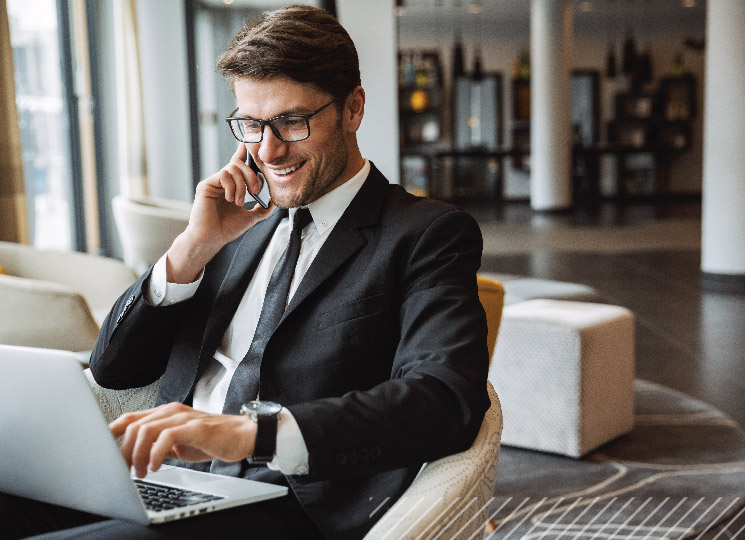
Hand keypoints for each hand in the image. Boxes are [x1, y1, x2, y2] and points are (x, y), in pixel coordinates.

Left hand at [110, 402, 256, 478]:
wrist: (243, 435)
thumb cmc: (211, 440)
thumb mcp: (178, 444)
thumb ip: (157, 445)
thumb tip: (132, 459)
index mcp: (165, 413)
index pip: (130, 418)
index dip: (111, 432)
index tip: (100, 452)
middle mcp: (171, 411)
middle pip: (133, 426)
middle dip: (122, 452)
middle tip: (124, 472)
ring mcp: (183, 417)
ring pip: (146, 430)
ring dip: (137, 455)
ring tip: (141, 472)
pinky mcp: (195, 427)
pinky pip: (166, 436)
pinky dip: (155, 454)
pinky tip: (155, 466)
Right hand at [167, 143, 273, 282]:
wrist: (212, 239)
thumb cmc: (227, 229)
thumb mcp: (251, 218)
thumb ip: (263, 209)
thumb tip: (274, 201)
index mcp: (232, 186)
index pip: (239, 164)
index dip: (243, 151)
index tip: (250, 140)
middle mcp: (222, 181)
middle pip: (239, 164)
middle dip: (251, 175)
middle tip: (255, 190)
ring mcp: (213, 182)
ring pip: (233, 169)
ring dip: (241, 186)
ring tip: (239, 202)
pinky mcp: (205, 185)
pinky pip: (223, 175)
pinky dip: (231, 187)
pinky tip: (229, 199)